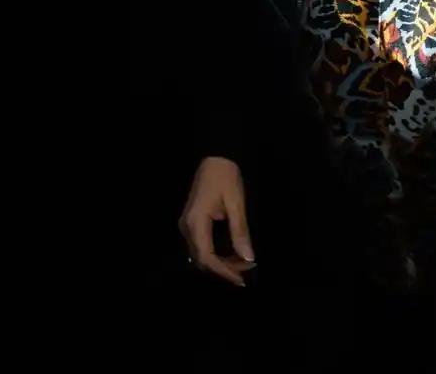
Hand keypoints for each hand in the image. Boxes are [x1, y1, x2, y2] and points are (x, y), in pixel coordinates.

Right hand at [180, 156, 255, 286]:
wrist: (214, 156)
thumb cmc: (226, 176)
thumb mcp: (236, 203)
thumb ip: (240, 231)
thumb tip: (249, 257)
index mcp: (196, 223)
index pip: (207, 257)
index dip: (224, 272)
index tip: (241, 279)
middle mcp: (187, 227)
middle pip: (202, 259)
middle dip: (224, 269)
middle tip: (246, 272)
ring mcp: (187, 225)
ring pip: (201, 254)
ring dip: (221, 263)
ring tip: (243, 265)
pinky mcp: (191, 223)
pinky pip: (201, 246)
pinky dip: (216, 254)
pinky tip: (232, 255)